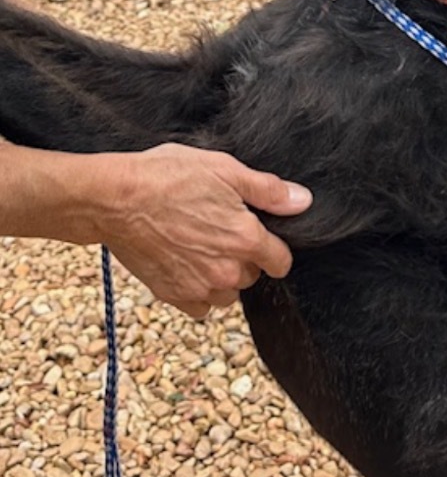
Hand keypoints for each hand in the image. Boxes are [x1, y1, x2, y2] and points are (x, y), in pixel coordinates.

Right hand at [94, 144, 307, 317]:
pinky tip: (187, 264)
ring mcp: (199, 286)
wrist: (115, 199)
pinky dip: (199, 291)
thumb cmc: (168, 177)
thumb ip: (268, 191)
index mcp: (246, 239)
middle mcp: (227, 270)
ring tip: (203, 247)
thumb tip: (303, 201)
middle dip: (245, 257)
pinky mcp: (172, 295)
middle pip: (253, 275)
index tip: (261, 235)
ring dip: (223, 276)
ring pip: (228, 293)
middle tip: (221, 230)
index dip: (274, 247)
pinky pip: (201, 306)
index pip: (281, 262)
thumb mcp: (225, 170)